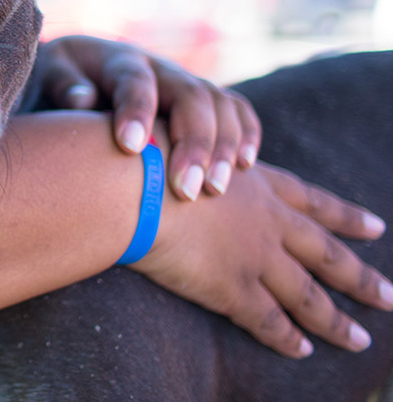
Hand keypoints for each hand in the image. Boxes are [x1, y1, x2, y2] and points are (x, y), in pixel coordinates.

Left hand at [30, 35, 259, 199]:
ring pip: (219, 104)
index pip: (135, 81)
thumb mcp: (49, 73)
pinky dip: (247, 133)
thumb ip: (63, 83)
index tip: (131, 147)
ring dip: (224, 147)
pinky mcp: (202, 98)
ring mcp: (184, 81)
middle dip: (193, 143)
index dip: (136, 111)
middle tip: (186, 191)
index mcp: (117, 60)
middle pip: (190, 96)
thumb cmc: (59, 81)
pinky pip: (236, 108)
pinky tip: (247, 167)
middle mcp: (159, 67)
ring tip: (215, 190)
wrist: (77, 69)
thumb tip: (82, 100)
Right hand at [134, 153, 392, 357]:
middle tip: (391, 294)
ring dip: (335, 321)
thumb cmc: (145, 156)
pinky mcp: (231, 288)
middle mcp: (265, 220)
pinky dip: (288, 337)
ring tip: (359, 340)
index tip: (375, 226)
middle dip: (360, 276)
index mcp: (254, 182)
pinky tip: (302, 350)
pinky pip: (268, 319)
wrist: (130, 182)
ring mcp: (253, 255)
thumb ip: (200, 159)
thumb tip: (189, 162)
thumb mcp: (184, 146)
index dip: (343, 215)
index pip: (310, 200)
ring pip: (307, 295)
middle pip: (325, 253)